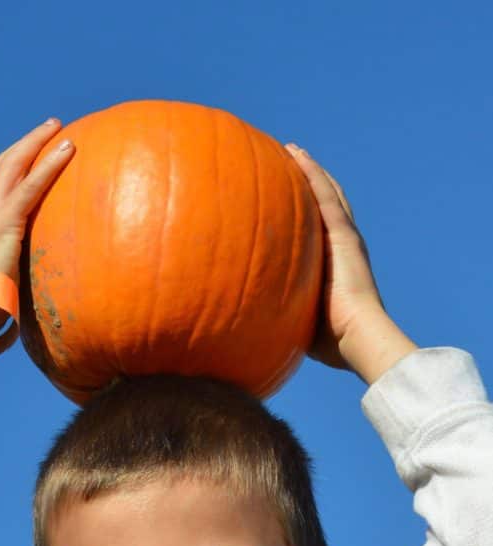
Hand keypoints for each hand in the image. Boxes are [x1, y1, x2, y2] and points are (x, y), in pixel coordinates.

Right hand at [0, 119, 74, 358]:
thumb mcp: (0, 280)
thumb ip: (12, 272)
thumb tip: (29, 284)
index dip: (15, 161)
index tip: (33, 149)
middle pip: (3, 163)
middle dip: (28, 142)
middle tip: (51, 127)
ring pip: (15, 164)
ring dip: (39, 142)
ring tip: (61, 128)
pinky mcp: (4, 222)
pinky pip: (31, 185)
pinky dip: (50, 164)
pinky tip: (68, 150)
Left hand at [285, 144, 383, 370]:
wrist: (357, 336)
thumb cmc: (329, 341)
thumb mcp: (296, 322)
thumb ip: (278, 315)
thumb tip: (244, 328)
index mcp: (334, 265)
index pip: (316, 233)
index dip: (304, 215)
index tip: (285, 202)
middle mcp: (342, 246)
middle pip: (324, 205)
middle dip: (307, 184)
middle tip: (288, 164)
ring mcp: (344, 237)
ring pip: (325, 192)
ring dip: (308, 169)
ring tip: (290, 149)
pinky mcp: (342, 233)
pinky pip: (324, 193)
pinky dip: (310, 171)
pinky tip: (295, 153)